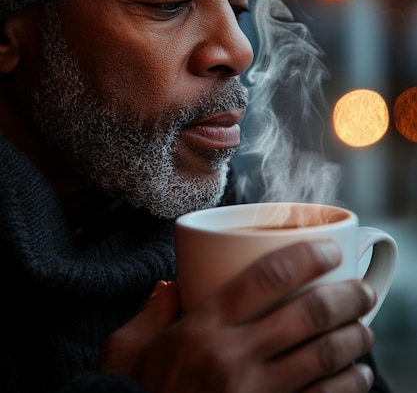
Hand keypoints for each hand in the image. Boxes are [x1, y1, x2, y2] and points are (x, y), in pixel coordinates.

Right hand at [99, 240, 375, 391]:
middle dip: (346, 297)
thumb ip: (150, 311)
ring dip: (355, 339)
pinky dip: (349, 387)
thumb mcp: (127, 350)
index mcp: (203, 328)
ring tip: (365, 328)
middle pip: (308, 316)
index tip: (330, 250)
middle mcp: (234, 358)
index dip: (306, 256)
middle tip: (362, 289)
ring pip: (323, 358)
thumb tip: (170, 285)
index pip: (267, 277)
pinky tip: (359, 376)